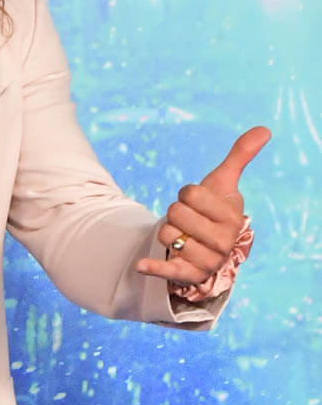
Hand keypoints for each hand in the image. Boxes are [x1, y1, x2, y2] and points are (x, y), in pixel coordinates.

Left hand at [135, 125, 270, 286]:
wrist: (208, 245)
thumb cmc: (214, 209)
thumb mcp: (224, 183)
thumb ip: (240, 156)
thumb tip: (264, 129)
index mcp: (232, 217)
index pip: (190, 193)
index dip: (186, 193)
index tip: (197, 202)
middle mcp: (224, 242)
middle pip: (175, 213)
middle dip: (175, 213)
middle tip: (188, 220)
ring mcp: (207, 260)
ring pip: (166, 235)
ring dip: (167, 232)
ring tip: (182, 236)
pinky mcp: (188, 276)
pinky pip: (168, 270)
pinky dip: (153, 268)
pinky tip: (140, 265)